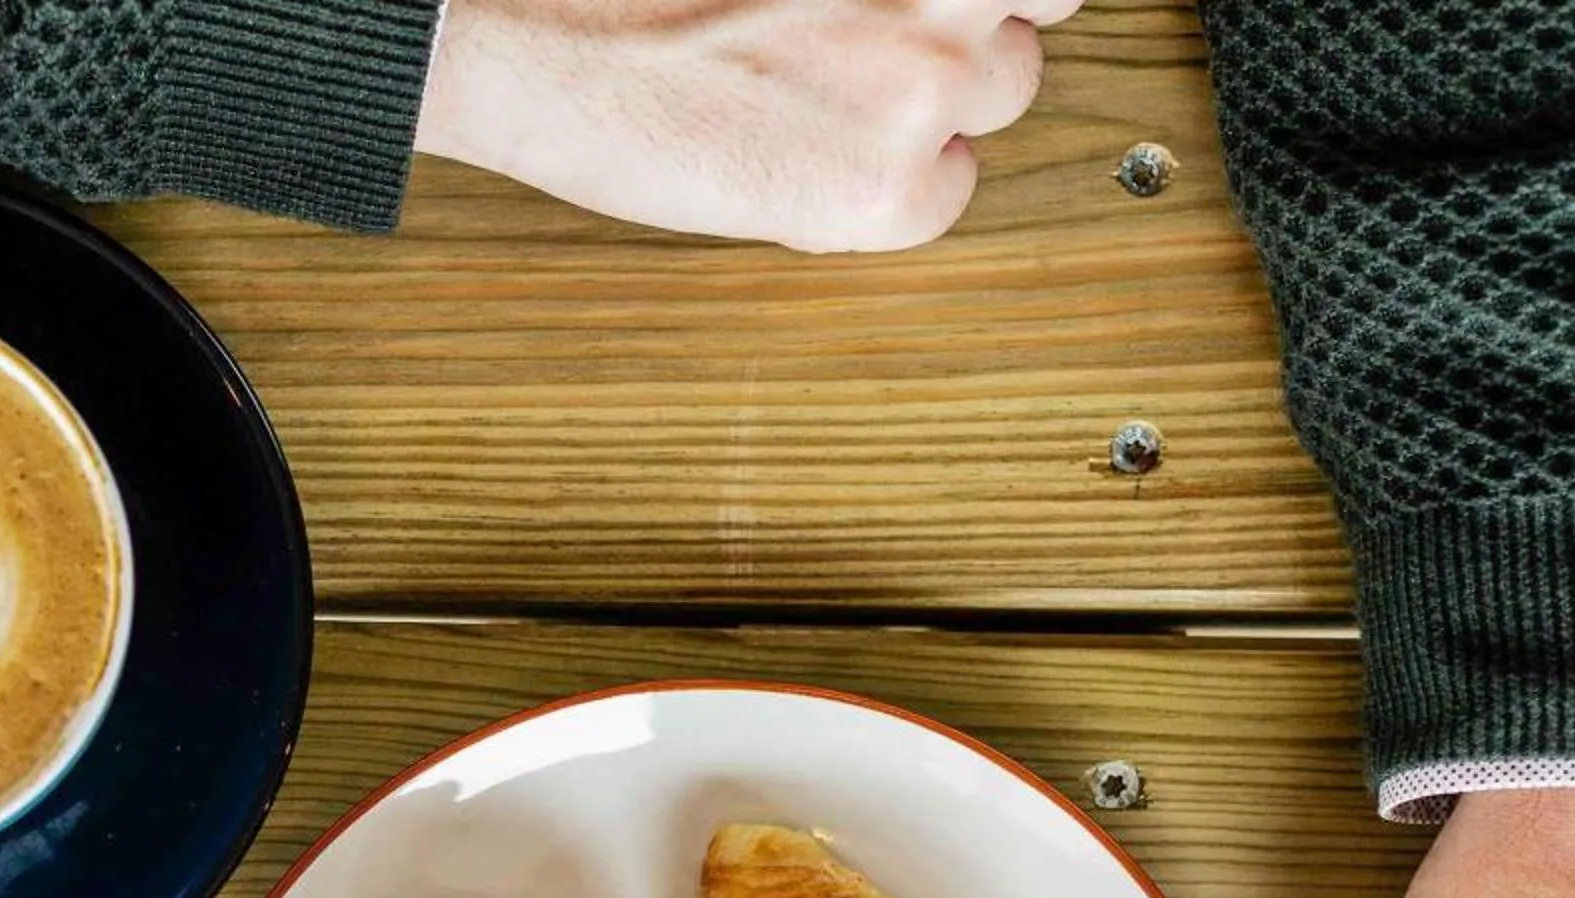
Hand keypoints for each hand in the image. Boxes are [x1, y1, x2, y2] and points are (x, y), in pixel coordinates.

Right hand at [413, 0, 1075, 253]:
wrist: (549, 45)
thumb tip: (914, 4)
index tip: (951, 7)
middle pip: (1025, 24)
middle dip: (966, 35)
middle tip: (870, 47)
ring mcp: (925, 88)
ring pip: (995, 105)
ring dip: (932, 109)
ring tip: (826, 101)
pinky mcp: (886, 190)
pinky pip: (941, 201)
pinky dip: (888, 194)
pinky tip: (806, 163)